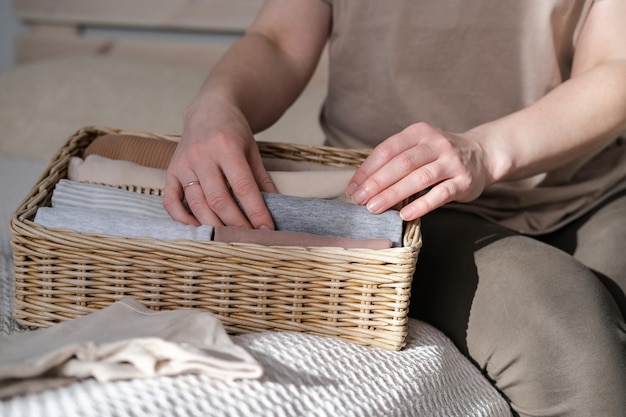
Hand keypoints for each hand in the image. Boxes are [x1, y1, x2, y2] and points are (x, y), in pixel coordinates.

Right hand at [162, 100, 276, 228]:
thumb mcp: (252, 150)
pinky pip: (170, 201)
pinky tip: (198, 228)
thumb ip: (262, 179)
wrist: (208, 111)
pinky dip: (182, 218)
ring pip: (197, 204)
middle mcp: (201, 155)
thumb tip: (275, 208)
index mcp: (226, 146)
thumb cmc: (234, 132)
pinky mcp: (170, 171)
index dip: (256, 211)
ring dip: (215, 225)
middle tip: (251, 237)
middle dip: (237, 223)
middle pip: (219, 200)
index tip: (267, 229)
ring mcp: (183, 164)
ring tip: (230, 237)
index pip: (243, 187)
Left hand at [346, 122, 491, 220]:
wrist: (483, 154)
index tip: (353, 187)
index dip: (367, 169)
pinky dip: (421, 205)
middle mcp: (436, 144)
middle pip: (401, 164)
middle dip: (376, 183)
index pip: (387, 150)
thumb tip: (362, 185)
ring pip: (419, 178)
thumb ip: (395, 161)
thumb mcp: (419, 148)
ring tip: (374, 208)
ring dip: (393, 194)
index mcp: (419, 133)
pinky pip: (440, 194)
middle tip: (359, 200)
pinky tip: (404, 215)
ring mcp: (451, 162)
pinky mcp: (464, 181)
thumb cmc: (440, 155)